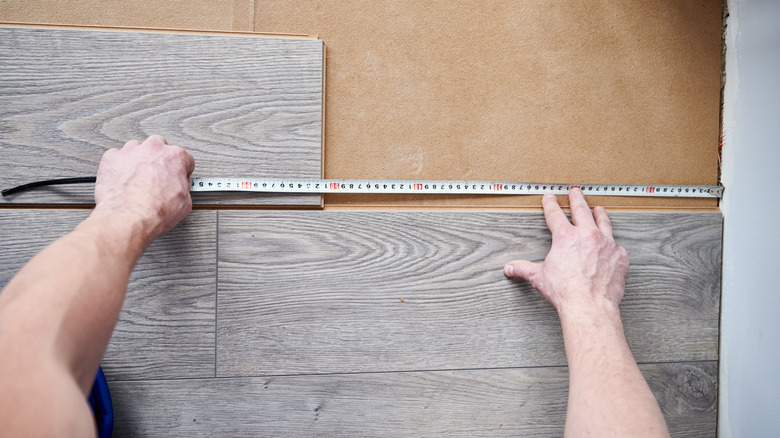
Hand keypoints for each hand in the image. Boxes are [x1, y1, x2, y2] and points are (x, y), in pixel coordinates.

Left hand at [94, 135, 194, 238]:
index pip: (184, 158)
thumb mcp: (184, 203)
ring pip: (137, 148)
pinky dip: (119, 165)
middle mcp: (153, 149)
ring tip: (137, 177)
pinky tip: (123, 178)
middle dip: (159, 158)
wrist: (128, 217)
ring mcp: (131, 151)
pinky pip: (116, 156)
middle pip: (159, 145)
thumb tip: (180, 188)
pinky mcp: (111, 158)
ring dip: (138, 159)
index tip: (177, 177)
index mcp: (175, 157)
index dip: (182, 170)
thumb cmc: (154, 210)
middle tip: (157, 175)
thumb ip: (184, 187)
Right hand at [504, 188, 628, 315]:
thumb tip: (510, 268)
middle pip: (582, 210)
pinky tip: (613, 244)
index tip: (550, 197)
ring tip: (599, 209)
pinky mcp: (619, 257)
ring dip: (599, 214)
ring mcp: (606, 245)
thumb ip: (524, 269)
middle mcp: (587, 236)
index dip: (550, 204)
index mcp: (566, 238)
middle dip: (577, 199)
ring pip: (604, 223)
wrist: (589, 305)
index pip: (555, 215)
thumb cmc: (566, 292)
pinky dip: (613, 244)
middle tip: (576, 192)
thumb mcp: (539, 277)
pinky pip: (617, 246)